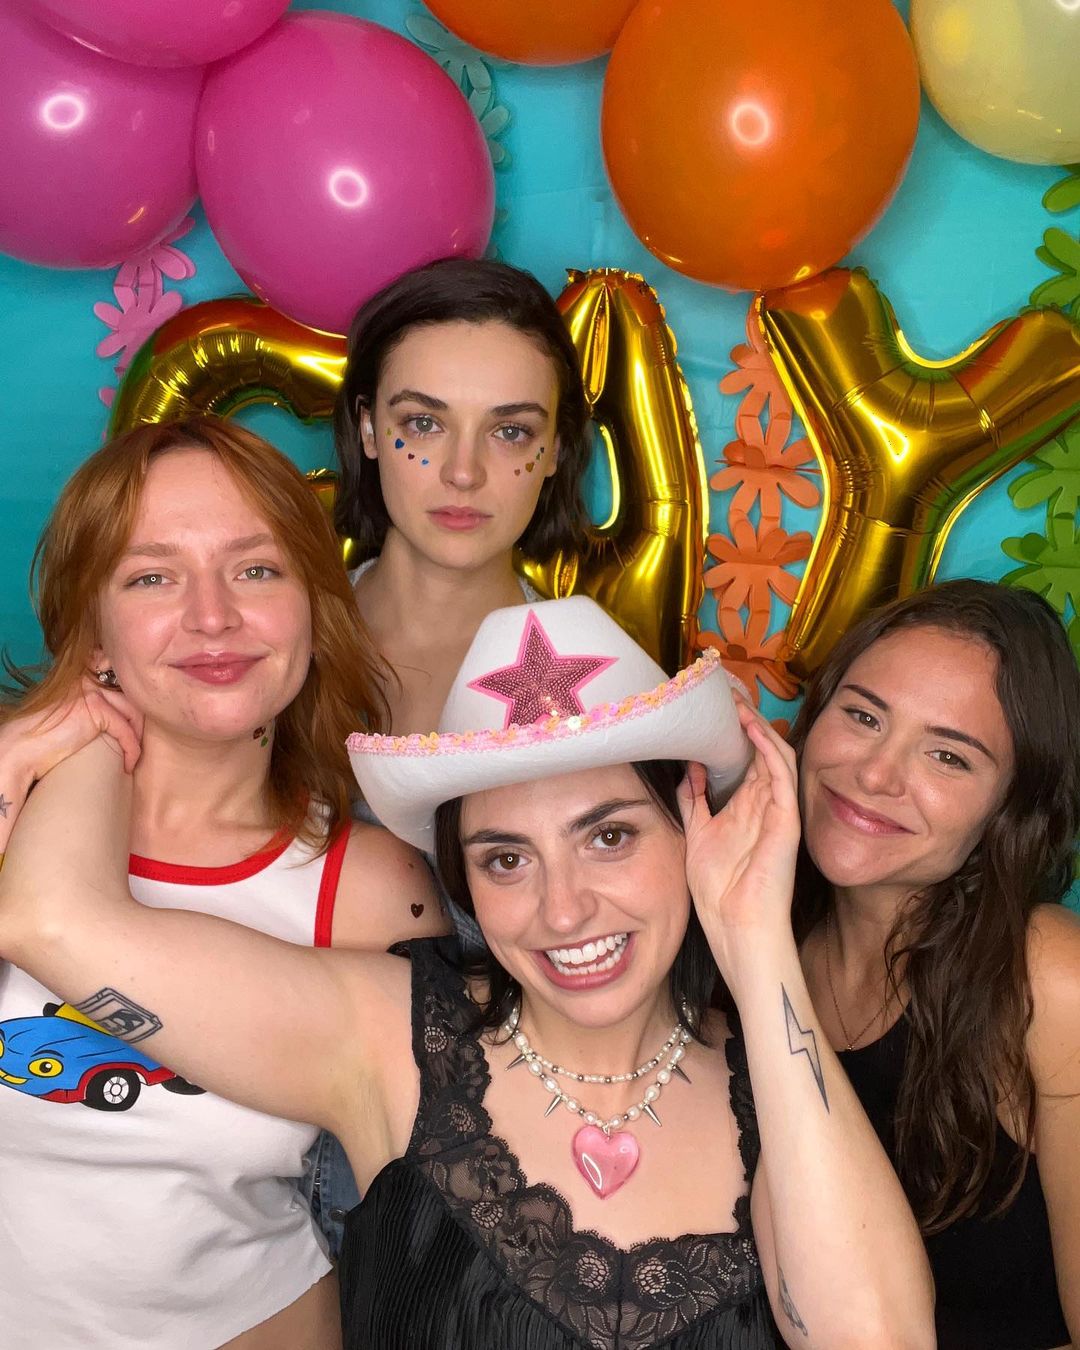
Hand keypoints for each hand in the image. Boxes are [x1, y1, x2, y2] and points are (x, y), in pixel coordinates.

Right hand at [0, 676, 142, 786]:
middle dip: (138, 726)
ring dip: (137, 740)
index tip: (134, 734)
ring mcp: (91, 691)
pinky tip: (127, 765)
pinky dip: (131, 749)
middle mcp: (88, 680)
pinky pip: (125, 729)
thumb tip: (122, 720)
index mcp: (82, 679)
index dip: (132, 711)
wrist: (20, 750)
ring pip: (132, 713)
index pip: (120, 688)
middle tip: (136, 748)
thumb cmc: (44, 741)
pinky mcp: (94, 707)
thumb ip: (92, 711)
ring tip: (132, 758)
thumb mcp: (73, 718)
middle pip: (130, 699)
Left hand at [677, 699, 800, 971]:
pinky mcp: (786, 820)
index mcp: (743, 808)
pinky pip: (782, 775)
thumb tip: (689, 768)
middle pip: (759, 750)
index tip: (712, 705)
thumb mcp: (696, 835)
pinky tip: (752, 727)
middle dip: (744, 718)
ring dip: (757, 725)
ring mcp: (777, 811)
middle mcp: (763, 805)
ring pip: (773, 755)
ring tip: (738, 700)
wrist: (737, 928)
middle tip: (726, 689)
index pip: (742, 757)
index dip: (731, 730)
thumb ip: (694, 803)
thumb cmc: (719, 892)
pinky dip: (769, 748)